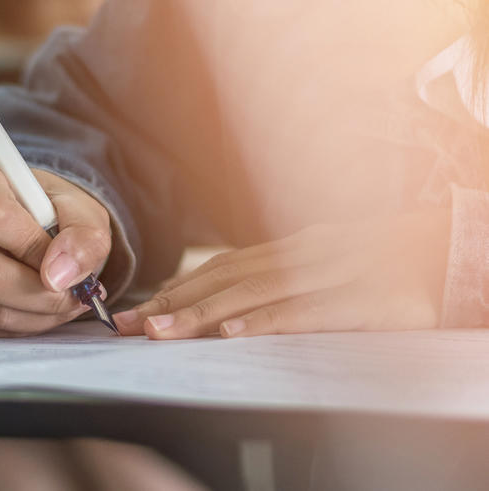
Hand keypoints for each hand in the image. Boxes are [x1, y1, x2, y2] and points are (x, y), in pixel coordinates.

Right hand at [0, 158, 111, 336]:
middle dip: (44, 294)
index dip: (36, 248)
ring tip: (64, 302)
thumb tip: (60, 276)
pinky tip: (38, 309)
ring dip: (38, 315)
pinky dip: (20, 326)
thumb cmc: (45, 211)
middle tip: (75, 294)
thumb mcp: (77, 209)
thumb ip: (83, 234)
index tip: (66, 261)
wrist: (18, 226)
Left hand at [113, 210, 450, 338]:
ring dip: (203, 313)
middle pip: (227, 279)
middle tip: (130, 325)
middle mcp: (305, 253)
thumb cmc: (390, 261)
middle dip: (173, 303)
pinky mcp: (366, 299)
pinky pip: (308, 312)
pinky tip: (232, 334)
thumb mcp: (329, 262)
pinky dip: (266, 322)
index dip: (176, 289)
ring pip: (256, 294)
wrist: (458, 247)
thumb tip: (231, 305)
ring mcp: (335, 272)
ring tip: (161, 331)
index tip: (136, 311)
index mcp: (293, 246)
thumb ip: (283, 279)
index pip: (222, 269)